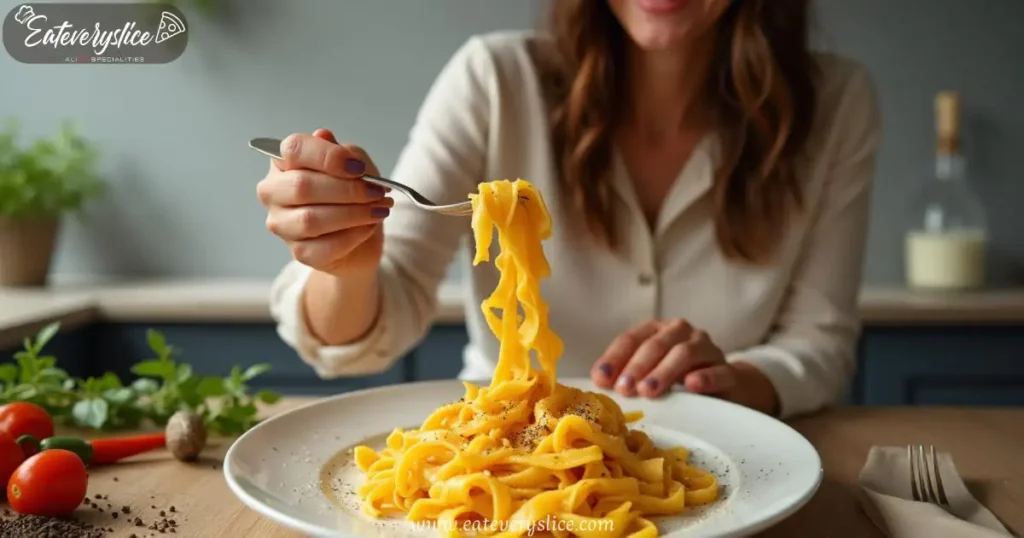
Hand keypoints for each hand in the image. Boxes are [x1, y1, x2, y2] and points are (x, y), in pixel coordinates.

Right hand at [256, 129, 392, 275]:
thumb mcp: (355, 166)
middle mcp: (274, 192)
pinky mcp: (298, 252)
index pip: (293, 149)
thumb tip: (324, 136)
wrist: (360, 237)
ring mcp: (282, 224)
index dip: (328, 157)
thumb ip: (343, 152)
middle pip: (302, 186)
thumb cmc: (352, 195)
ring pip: (311, 219)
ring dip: (353, 213)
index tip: (359, 168)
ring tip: (379, 209)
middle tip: (377, 192)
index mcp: (284, 162)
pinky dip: (353, 236)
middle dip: (347, 189)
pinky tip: (370, 227)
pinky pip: (324, 246)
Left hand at [590, 319, 779, 413]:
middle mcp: (680, 332)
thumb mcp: (650, 374)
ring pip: (684, 353)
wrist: (726, 387)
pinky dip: (705, 377)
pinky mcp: (728, 370)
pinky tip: (692, 385)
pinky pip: (718, 371)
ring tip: (648, 391)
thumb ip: (627, 375)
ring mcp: (706, 348)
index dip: (614, 358)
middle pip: (655, 344)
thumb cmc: (678, 380)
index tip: (601, 379)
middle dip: (636, 367)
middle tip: (625, 389)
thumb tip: (600, 385)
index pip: (631, 339)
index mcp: (656, 330)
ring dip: (664, 372)